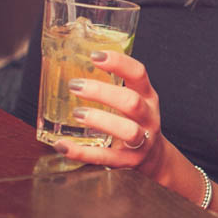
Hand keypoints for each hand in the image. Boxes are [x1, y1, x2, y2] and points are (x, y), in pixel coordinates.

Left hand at [52, 50, 166, 177]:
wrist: (154, 157)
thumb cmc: (135, 121)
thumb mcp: (135, 100)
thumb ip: (114, 86)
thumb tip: (74, 64)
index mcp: (147, 96)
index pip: (138, 73)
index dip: (118, 63)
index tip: (95, 55)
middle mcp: (148, 116)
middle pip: (131, 101)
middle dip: (102, 92)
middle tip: (75, 85)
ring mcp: (142, 140)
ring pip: (127, 130)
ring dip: (101, 120)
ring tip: (77, 114)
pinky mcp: (129, 161)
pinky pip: (106, 157)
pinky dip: (82, 152)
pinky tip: (62, 145)